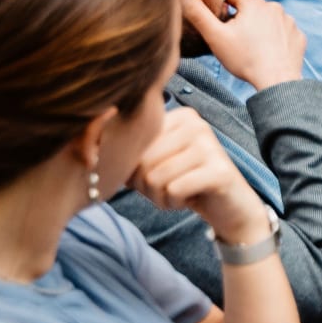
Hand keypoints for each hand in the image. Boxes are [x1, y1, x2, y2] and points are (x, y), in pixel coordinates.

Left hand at [131, 107, 275, 246]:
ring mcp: (210, 146)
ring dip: (160, 197)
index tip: (156, 175)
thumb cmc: (185, 182)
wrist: (229, 206)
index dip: (134, 170)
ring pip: (154, 178)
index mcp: (180, 116)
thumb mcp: (156, 162)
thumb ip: (132, 152)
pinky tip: (189, 199)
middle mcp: (197, 124)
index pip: (133, 145)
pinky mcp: (219, 171)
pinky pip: (174, 191)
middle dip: (146, 186)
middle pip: (142, 162)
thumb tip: (93, 151)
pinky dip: (174, 203)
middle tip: (168, 188)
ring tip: (179, 193)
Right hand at [179, 0, 305, 89]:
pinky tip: (267, 51)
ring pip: (267, 19)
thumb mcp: (215, 36)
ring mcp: (289, 21)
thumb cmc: (244, 58)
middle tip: (233, 38)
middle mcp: (275, 7)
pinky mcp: (298, 35)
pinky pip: (282, 32)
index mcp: (254, 3)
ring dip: (258, 28)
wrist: (277, 80)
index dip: (222, 7)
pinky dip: (274, 39)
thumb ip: (198, 13)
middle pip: (250, 8)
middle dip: (240, 18)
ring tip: (250, 47)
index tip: (218, 22)